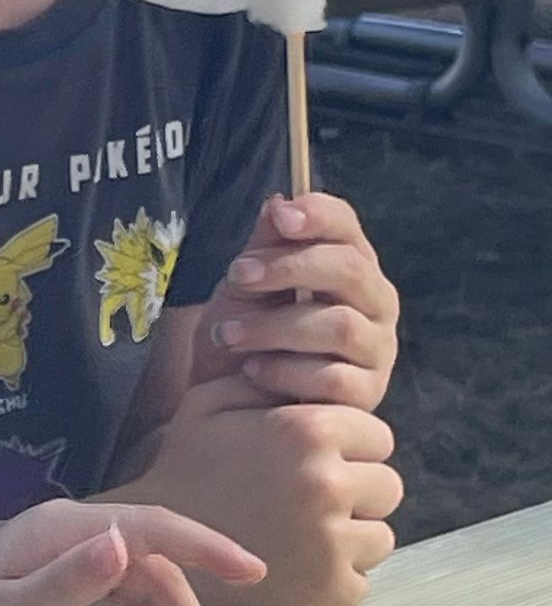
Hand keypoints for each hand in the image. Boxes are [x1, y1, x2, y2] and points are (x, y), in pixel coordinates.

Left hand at [0, 497, 265, 605]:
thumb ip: (69, 581)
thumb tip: (125, 539)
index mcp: (64, 531)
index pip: (153, 528)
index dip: (208, 547)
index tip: (256, 573)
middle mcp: (73, 537)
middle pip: (158, 573)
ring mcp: (70, 560)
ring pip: (149, 592)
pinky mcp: (66, 586)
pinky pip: (129, 605)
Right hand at [125, 373, 399, 605]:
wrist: (152, 548)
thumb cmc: (184, 468)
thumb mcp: (210, 403)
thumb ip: (266, 379)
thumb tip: (305, 363)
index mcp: (307, 431)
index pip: (377, 435)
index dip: (348, 445)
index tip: (312, 459)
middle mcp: (328, 483)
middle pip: (387, 485)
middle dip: (356, 489)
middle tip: (308, 498)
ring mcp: (333, 542)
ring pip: (380, 534)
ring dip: (350, 533)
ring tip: (300, 531)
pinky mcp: (332, 590)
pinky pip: (362, 577)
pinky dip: (335, 573)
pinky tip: (294, 563)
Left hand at [191, 193, 398, 411]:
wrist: (235, 401)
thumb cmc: (247, 334)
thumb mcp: (244, 288)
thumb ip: (264, 248)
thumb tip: (278, 203)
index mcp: (348, 265)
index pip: (346, 227)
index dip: (318, 215)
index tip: (280, 217)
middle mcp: (374, 303)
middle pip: (349, 270)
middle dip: (289, 267)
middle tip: (237, 275)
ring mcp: (376, 350)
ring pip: (340, 326)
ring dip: (275, 326)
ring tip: (228, 333)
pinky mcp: (366, 395)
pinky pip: (333, 379)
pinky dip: (285, 371)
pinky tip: (252, 371)